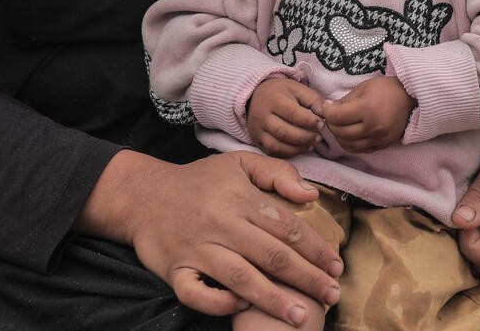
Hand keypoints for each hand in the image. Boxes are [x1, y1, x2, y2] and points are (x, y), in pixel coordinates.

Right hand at [77, 150, 342, 325]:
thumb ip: (275, 173)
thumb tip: (310, 196)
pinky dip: (219, 302)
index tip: (336, 266)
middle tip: (332, 295)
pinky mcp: (175, 271)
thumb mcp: (237, 164)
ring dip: (274, 299)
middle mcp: (220, 224)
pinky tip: (241, 307)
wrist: (143, 194)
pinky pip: (198, 294)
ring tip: (302, 316)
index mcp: (238, 197)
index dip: (315, 248)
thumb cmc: (198, 181)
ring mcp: (197, 249)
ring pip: (241, 278)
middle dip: (306, 277)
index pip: (286, 226)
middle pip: (271, 255)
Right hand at [247, 78, 324, 157]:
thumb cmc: (281, 93)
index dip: (310, 122)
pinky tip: (300, 148)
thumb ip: (313, 99)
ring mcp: (257, 129)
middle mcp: (262, 115)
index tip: (322, 124)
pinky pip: (273, 152)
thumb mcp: (297, 88)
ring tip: (311, 144)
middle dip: (306, 137)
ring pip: (278, 145)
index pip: (293, 114)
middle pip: (285, 132)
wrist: (256, 96)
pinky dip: (289, 153)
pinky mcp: (256, 140)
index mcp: (274, 99)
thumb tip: (325, 113)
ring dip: (299, 147)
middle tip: (319, 137)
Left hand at [320, 76, 413, 152]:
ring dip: (339, 137)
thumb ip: (345, 100)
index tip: (325, 107)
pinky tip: (348, 136)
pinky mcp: (383, 145)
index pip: (336, 116)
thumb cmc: (385, 89)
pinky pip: (361, 150)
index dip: (326, 111)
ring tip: (338, 126)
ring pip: (349, 145)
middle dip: (331, 124)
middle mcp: (373, 127)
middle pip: (341, 132)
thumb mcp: (363, 88)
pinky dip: (350, 145)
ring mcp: (379, 138)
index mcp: (366, 109)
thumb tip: (329, 109)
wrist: (410, 99)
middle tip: (330, 116)